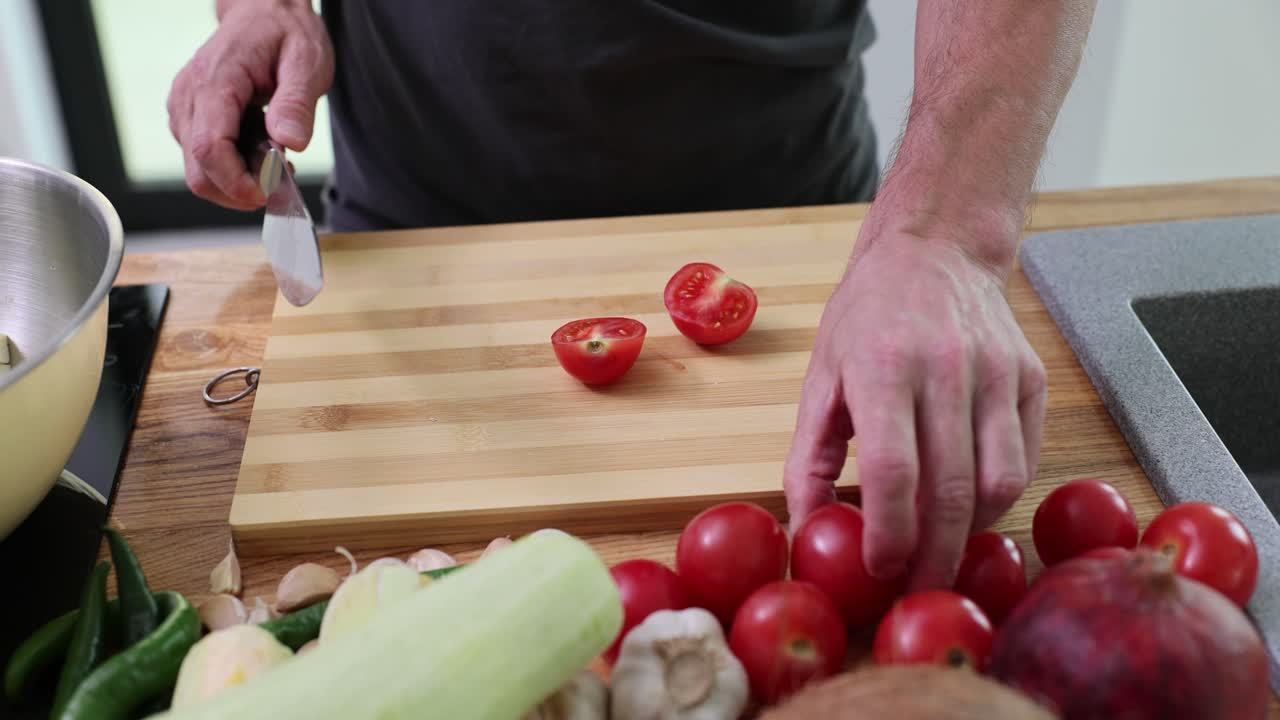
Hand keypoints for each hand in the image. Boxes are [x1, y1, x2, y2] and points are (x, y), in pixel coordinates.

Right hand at [166, 1, 332, 209]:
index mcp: (216, 80)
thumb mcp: (307, 62)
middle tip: (281, 182)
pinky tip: (261, 154)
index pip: (208, 148)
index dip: (236, 182)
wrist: (264, 11)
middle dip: (239, 190)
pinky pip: (202, 159)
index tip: (270, 193)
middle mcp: (189, 95)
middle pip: (197, 170)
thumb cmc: (286, 32)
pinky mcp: (188, 116)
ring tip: (277, 162)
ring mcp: (184, 107)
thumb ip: (297, 103)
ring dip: (238, 181)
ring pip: (198, 171)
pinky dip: (232, 169)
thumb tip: (290, 142)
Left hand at [783, 230, 1046, 591]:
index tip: (878, 570)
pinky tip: (967, 508)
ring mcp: (997, 372)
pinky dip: (997, 498)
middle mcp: (947, 368)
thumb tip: (806, 533)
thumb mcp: (821, 378)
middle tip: (915, 589)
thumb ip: (808, 458)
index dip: (889, 533)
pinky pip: (1024, 459)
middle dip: (934, 556)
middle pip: (951, 489)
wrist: (935, 251)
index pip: (894, 471)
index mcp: (884, 367)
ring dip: (970, 532)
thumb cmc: (867, 317)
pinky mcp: (1031, 378)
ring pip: (1000, 483)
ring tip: (940, 550)